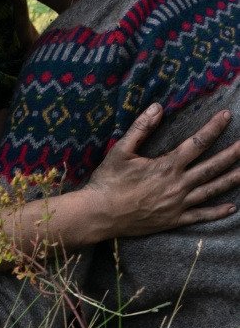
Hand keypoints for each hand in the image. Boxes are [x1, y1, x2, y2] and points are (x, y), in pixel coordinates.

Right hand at [84, 105, 239, 237]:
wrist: (100, 213)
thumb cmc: (108, 180)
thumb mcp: (120, 150)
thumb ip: (140, 128)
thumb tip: (157, 108)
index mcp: (166, 165)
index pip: (197, 143)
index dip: (213, 128)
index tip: (226, 116)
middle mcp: (178, 184)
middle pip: (213, 167)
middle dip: (233, 154)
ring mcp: (179, 203)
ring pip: (213, 190)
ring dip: (233, 180)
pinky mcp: (175, 219)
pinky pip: (202, 215)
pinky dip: (218, 212)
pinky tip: (232, 208)